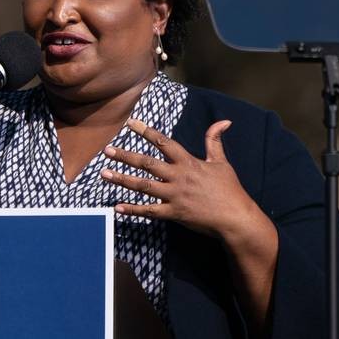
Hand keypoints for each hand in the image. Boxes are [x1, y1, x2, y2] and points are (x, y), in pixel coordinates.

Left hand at [100, 118, 266, 244]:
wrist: (235, 217)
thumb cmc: (229, 189)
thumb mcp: (221, 162)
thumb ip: (214, 141)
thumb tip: (223, 121)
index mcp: (188, 162)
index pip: (164, 142)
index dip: (146, 131)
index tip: (130, 123)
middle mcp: (178, 177)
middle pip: (147, 163)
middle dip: (125, 156)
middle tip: (107, 150)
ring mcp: (175, 196)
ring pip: (143, 186)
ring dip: (122, 179)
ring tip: (104, 174)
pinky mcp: (174, 213)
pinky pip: (149, 211)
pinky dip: (133, 210)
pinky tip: (117, 208)